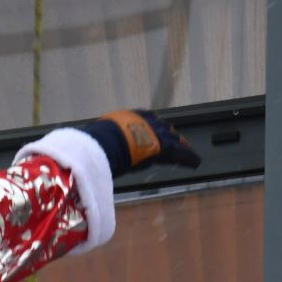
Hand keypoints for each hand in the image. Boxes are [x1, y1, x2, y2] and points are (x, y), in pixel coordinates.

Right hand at [84, 110, 201, 177]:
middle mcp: (144, 121)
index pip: (144, 120)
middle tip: (176, 141)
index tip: (156, 131)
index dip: (152, 127)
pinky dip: (189, 158)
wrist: (103, 144)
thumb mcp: (95, 140)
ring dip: (180, 147)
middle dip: (169, 135)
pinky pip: (180, 152)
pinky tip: (196, 163)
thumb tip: (84, 153)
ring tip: (189, 153)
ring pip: (173, 139)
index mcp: (127, 118)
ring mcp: (155, 132)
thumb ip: (98, 143)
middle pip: (161, 127)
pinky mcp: (163, 146)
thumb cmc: (93, 144)